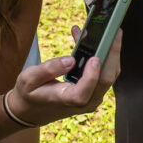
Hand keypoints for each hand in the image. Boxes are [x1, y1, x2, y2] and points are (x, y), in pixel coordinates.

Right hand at [6, 27, 122, 126]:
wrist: (34, 110)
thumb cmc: (30, 93)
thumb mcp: (29, 79)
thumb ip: (48, 69)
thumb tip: (70, 60)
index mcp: (66, 101)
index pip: (83, 92)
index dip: (91, 75)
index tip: (94, 57)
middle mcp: (85, 103)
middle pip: (106, 80)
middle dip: (112, 54)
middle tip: (114, 32)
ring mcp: (93, 99)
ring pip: (110, 76)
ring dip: (109, 52)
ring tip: (107, 32)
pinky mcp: (95, 92)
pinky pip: (104, 74)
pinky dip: (103, 56)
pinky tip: (95, 42)